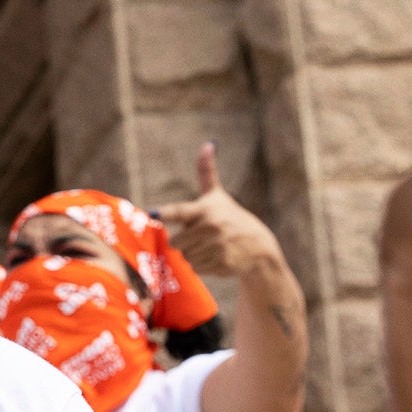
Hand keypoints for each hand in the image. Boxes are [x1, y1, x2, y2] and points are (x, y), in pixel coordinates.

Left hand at [152, 142, 283, 278]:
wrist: (259, 247)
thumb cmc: (232, 218)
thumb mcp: (218, 196)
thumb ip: (207, 172)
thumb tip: (207, 143)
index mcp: (206, 209)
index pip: (180, 211)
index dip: (165, 213)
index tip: (152, 213)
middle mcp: (211, 227)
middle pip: (175, 242)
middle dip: (185, 242)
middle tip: (202, 236)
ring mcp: (216, 246)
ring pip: (185, 256)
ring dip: (194, 254)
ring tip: (211, 246)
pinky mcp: (220, 263)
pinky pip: (196, 268)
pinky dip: (203, 265)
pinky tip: (217, 257)